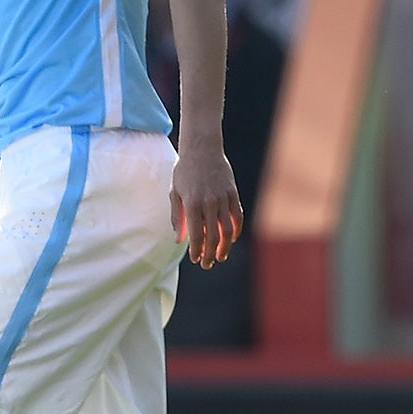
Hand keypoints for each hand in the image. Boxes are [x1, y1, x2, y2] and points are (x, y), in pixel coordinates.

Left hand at [171, 136, 243, 270]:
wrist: (202, 149)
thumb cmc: (184, 172)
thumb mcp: (175, 193)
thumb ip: (176, 217)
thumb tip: (179, 240)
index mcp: (192, 204)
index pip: (196, 235)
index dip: (197, 250)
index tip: (195, 259)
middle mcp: (209, 203)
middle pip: (213, 236)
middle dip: (210, 254)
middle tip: (207, 264)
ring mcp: (223, 198)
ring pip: (227, 230)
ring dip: (224, 247)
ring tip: (220, 256)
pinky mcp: (233, 194)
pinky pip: (237, 217)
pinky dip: (235, 230)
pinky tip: (231, 239)